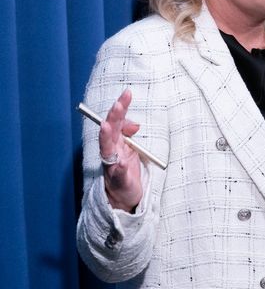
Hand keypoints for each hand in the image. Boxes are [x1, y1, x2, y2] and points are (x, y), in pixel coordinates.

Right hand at [99, 89, 142, 211]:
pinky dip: (120, 168)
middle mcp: (110, 151)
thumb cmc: (126, 169)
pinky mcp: (118, 179)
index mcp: (115, 141)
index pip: (116, 120)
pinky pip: (118, 173)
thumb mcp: (130, 147)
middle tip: (118, 103)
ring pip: (107, 149)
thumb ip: (129, 133)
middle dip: (113, 116)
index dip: (121, 107)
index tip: (127, 93)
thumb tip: (134, 124)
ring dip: (106, 137)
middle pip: (110, 130)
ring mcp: (112, 165)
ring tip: (106, 127)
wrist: (124, 195)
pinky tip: (122, 164)